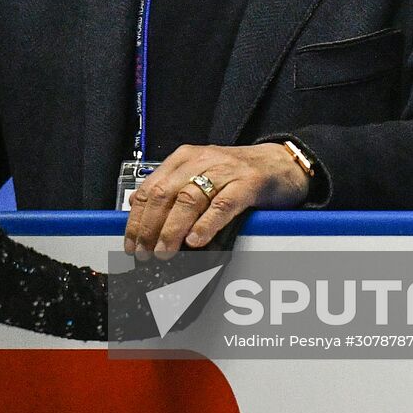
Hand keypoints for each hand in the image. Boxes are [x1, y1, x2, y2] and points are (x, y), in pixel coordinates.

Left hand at [123, 142, 309, 259]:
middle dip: (150, 228)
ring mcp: (225, 171)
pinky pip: (222, 205)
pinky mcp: (248, 183)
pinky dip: (206, 224)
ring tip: (165, 252)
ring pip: (189, 200)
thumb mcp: (201, 175)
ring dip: (172, 230)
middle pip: (164, 195)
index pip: (149, 188)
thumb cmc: (239, 174)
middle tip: (145, 253)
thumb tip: (140, 212)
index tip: (131, 243)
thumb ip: (174, 190)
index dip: (137, 219)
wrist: (281, 162)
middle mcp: (201, 160)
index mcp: (184, 158)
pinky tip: (196, 241)